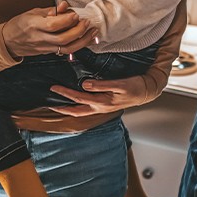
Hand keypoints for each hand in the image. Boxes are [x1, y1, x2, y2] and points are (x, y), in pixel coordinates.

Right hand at [2, 1, 90, 57]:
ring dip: (82, 41)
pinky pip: (65, 51)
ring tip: (92, 31)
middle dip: (78, 31)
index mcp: (34, 25)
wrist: (8, 41)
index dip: (66, 20)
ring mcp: (44, 47)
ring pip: (67, 48)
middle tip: (87, 22)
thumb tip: (65, 5)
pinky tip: (86, 39)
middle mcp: (40, 38)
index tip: (76, 14)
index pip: (53, 25)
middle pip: (63, 39)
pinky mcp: (48, 52)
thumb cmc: (19, 24)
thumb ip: (50, 10)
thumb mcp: (32, 12)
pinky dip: (78, 45)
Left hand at [45, 74, 159, 115]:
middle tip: (49, 102)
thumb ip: (101, 85)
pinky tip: (72, 104)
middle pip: (76, 111)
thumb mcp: (119, 84)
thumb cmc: (135, 87)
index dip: (65, 93)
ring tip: (56, 105)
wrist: (147, 92)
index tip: (53, 88)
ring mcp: (102, 109)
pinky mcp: (104, 106)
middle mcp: (100, 108)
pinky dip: (77, 108)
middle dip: (61, 108)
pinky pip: (87, 109)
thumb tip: (84, 84)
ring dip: (68, 109)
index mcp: (102, 102)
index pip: (79, 98)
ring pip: (81, 112)